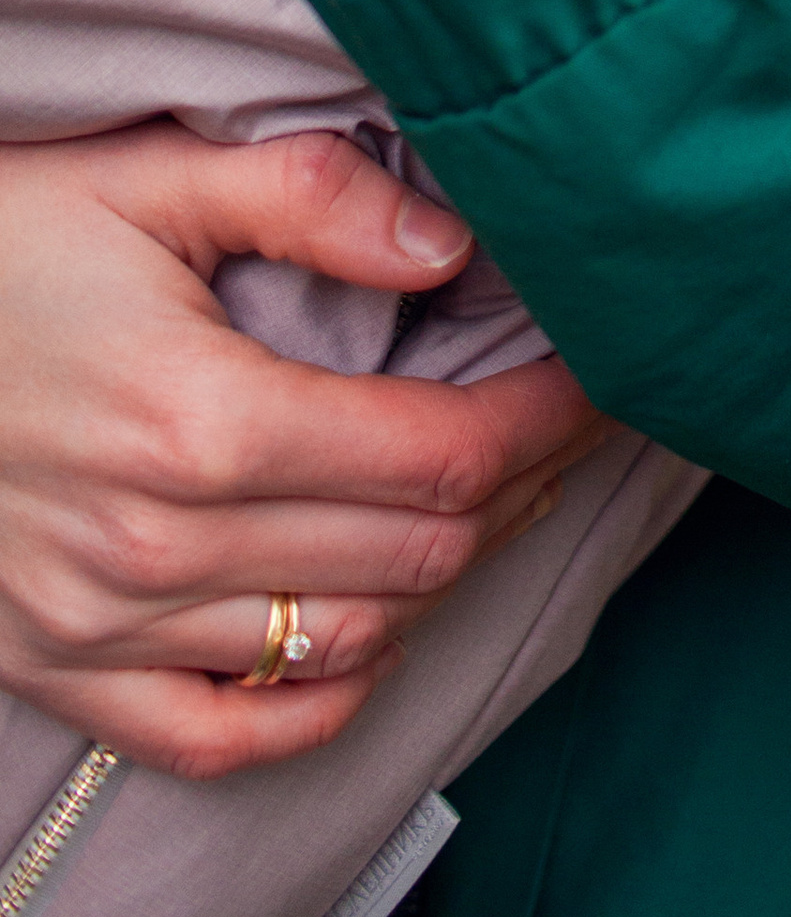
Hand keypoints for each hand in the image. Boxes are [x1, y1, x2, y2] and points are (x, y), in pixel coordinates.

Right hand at [0, 127, 600, 781]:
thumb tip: (450, 244)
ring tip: (484, 501)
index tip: (606, 378)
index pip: (442, 454)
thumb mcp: (143, 180)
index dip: (548, 420)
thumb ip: (306, 198)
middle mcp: (162, 546)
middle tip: (559, 425)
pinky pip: (228, 736)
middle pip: (419, 554)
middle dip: (518, 489)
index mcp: (202, 419)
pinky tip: (367, 627)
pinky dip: (320, 695)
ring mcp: (107, 627)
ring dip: (439, 580)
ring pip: (349, 644)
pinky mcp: (60, 673)